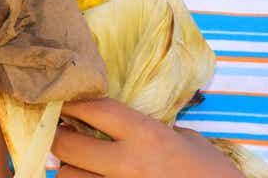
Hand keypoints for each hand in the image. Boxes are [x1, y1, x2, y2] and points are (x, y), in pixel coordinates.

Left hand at [51, 99, 240, 176]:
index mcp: (147, 136)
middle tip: (55, 129)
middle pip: (68, 145)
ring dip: (66, 166)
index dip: (72, 101)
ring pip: (67, 176)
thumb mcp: (187, 140)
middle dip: (56, 135)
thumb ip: (151, 128)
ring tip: (72, 160)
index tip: (59, 96)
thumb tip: (121, 123)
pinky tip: (87, 176)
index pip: (96, 109)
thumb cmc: (211, 173)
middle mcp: (127, 164)